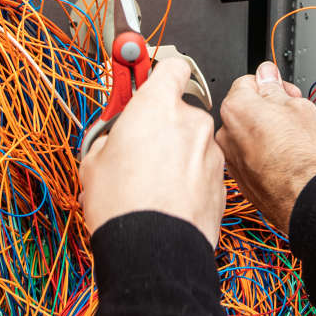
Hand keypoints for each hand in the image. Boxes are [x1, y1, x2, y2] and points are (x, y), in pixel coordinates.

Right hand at [80, 57, 224, 248]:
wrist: (153, 250)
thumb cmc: (122, 204)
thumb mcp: (94, 159)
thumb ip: (110, 133)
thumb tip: (113, 133)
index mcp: (157, 106)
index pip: (172, 66)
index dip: (159, 72)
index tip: (148, 77)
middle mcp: (190, 121)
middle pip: (180, 109)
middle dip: (162, 124)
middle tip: (138, 148)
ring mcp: (210, 150)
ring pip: (192, 141)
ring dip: (177, 153)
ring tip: (151, 182)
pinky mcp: (222, 179)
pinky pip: (202, 169)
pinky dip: (189, 177)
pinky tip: (169, 197)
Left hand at [217, 62, 315, 233]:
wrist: (310, 199)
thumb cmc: (307, 157)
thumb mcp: (300, 106)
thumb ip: (275, 87)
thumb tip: (267, 74)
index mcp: (237, 108)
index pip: (248, 83)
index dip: (273, 85)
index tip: (287, 93)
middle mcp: (226, 134)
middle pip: (246, 110)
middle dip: (269, 109)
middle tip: (295, 116)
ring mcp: (232, 160)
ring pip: (249, 136)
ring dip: (267, 134)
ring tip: (294, 142)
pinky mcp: (241, 181)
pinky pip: (251, 158)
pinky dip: (265, 156)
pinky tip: (287, 160)